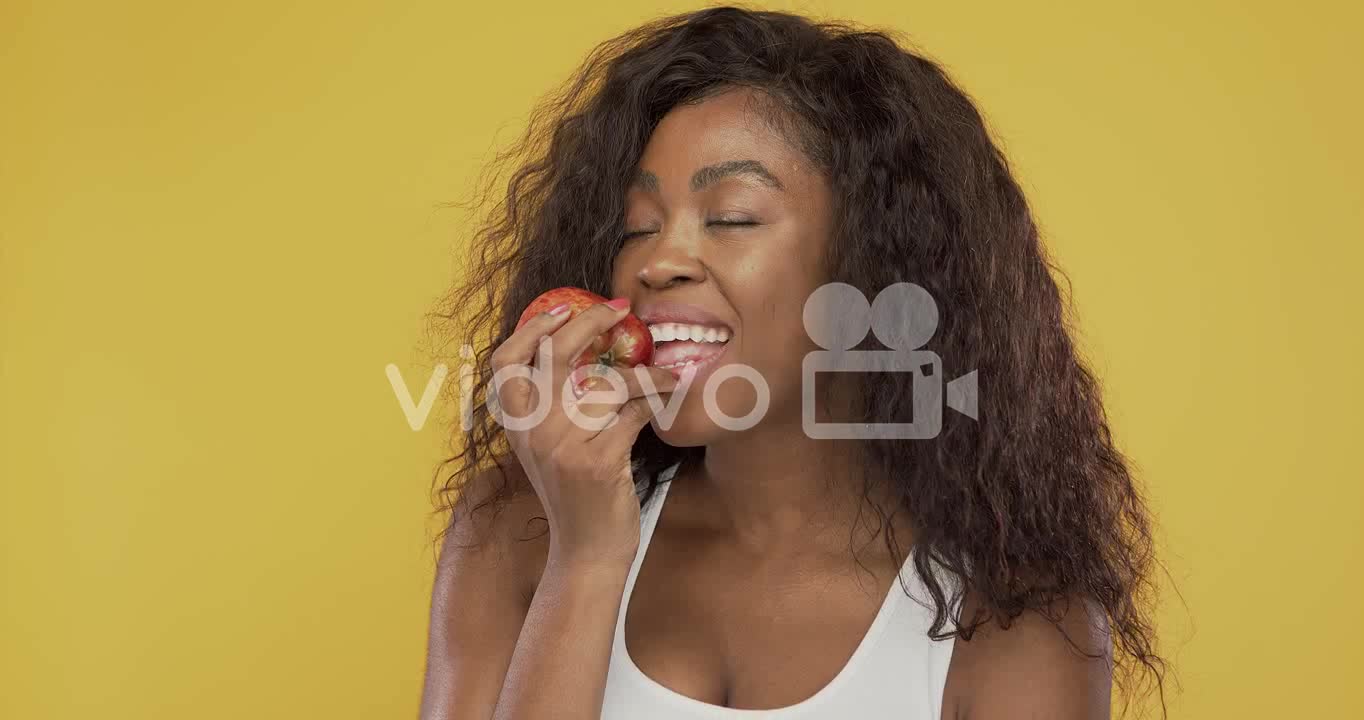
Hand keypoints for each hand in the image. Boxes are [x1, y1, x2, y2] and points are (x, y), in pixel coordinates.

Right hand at [488, 298, 682, 569]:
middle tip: (620, 308)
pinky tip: (666, 403)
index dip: (531, 328)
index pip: (504, 361)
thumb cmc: (577, 494)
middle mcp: (532, 432)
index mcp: (516, 425)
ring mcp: (562, 447)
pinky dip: (655, 403)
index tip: (563, 307)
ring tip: (668, 374)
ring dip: (645, 374)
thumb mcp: (550, 449)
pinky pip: (633, 413)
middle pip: (554, 355)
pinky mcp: (596, 462)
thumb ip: (553, 407)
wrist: (586, 552)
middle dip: (590, 321)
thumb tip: (584, 348)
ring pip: (607, 383)